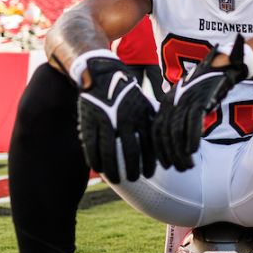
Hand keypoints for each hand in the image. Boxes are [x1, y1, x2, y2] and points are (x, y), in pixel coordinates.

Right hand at [77, 57, 157, 183]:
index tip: (149, 174)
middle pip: (130, 152)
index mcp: (140, 115)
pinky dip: (95, 159)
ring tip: (116, 179)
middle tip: (133, 179)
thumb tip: (162, 144)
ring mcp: (106, 121)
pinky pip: (91, 145)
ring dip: (113, 169)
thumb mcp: (144, 104)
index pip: (148, 145)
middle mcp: (125, 119)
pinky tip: (98, 168)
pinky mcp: (89, 121)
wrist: (101, 73)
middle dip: (132, 169)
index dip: (149, 162)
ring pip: (109, 152)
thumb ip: (152, 123)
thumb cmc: (126, 92)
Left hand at [154, 35, 250, 170]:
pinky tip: (194, 150)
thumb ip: (180, 118)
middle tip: (180, 168)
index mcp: (166, 102)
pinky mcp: (199, 99)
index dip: (159, 150)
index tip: (165, 165)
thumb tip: (180, 142)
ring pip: (177, 131)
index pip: (156, 130)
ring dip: (181, 151)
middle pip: (165, 134)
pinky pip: (192, 123)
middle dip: (171, 155)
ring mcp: (185, 100)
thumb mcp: (187, 101)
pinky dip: (192, 138)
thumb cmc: (204, 87)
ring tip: (188, 164)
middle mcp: (172, 101)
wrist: (220, 67)